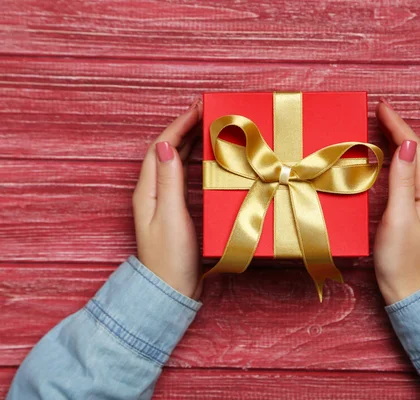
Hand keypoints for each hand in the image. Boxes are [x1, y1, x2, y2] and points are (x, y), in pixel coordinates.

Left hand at [132, 99, 202, 299]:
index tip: (199, 108)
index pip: (162, 147)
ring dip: (189, 140)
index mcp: (148, 190)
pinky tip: (205, 157)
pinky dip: (193, 160)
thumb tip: (167, 146)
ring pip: (174, 161)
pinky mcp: (175, 210)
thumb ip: (169, 182)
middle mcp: (153, 191)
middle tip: (206, 110)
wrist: (170, 290)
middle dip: (184, 127)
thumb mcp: (170, 218)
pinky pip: (182, 176)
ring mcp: (163, 200)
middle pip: (167, 150)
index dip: (179, 124)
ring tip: (208, 125)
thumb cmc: (171, 258)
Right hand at [374, 99, 419, 304]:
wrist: (408, 290)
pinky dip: (395, 159)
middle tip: (379, 110)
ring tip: (380, 125)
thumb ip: (403, 181)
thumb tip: (407, 146)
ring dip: (397, 141)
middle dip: (399, 128)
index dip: (399, 126)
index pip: (416, 149)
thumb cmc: (401, 258)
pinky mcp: (416, 208)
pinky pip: (407, 175)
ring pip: (412, 162)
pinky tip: (385, 157)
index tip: (382, 106)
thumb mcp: (399, 217)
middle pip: (417, 152)